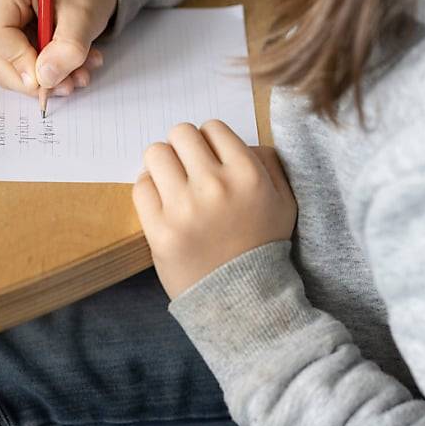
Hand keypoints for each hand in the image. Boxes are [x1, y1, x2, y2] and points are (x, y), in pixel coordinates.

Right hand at [0, 0, 117, 96]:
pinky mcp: (2, 40)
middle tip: (74, 79)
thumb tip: (45, 78)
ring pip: (7, 71)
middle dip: (38, 78)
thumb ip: (68, 48)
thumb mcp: (85, 16)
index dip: (21, 62)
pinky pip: (16, 70)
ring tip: (79, 70)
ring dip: (46, 80)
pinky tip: (69, 67)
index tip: (51, 75)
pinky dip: (45, 76)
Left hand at [132, 121, 297, 298]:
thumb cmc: (263, 245)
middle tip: (188, 170)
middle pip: (180, 133)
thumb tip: (235, 142)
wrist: (244, 297)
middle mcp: (215, 185)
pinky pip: (140, 186)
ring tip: (173, 184)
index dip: (210, 142)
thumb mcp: (284, 201)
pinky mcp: (159, 228)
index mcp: (247, 174)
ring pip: (156, 153)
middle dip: (183, 148)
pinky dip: (149, 189)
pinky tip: (163, 203)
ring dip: (163, 165)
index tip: (210, 161)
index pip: (212, 128)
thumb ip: (268, 162)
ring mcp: (184, 207)